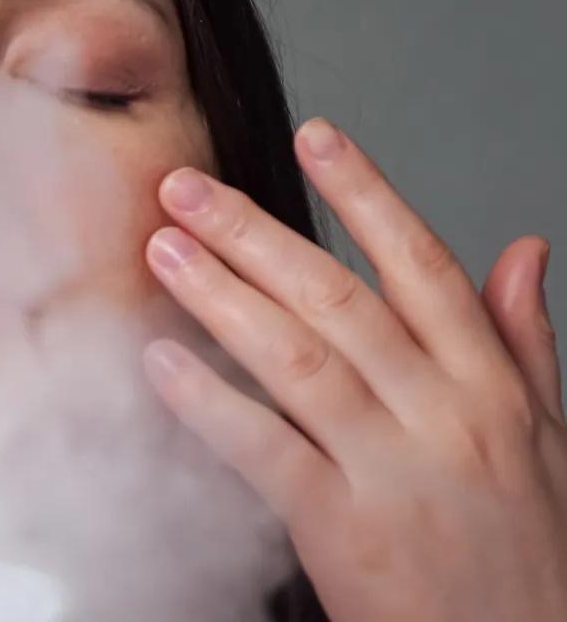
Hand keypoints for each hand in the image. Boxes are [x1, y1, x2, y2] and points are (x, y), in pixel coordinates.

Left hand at [142, 118, 566, 621]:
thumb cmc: (529, 552)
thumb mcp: (549, 438)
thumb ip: (524, 340)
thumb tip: (524, 249)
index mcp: (487, 385)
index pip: (421, 264)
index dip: (365, 192)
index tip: (314, 137)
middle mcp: (442, 412)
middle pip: (336, 297)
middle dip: (253, 233)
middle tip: (186, 188)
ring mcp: (395, 468)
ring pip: (297, 357)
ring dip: (220, 296)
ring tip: (162, 250)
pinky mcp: (347, 529)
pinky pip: (267, 450)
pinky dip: (211, 404)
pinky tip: (162, 363)